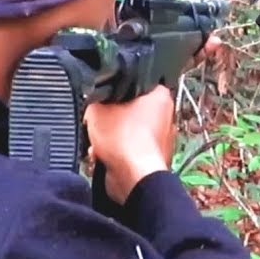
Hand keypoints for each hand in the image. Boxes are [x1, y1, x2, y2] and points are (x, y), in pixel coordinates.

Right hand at [84, 33, 222, 203]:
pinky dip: (114, 150)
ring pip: (126, 128)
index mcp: (160, 95)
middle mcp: (165, 115)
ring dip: (108, 135)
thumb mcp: (98, 109)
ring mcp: (160, 137)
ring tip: (97, 141)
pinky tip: (101, 155)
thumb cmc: (122, 138)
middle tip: (95, 119)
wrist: (132, 177)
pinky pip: (128, 147)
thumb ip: (95, 97)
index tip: (101, 93)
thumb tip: (94, 98)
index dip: (115, 86)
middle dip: (109, 116)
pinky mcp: (151, 156)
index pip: (137, 80)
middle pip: (128, 107)